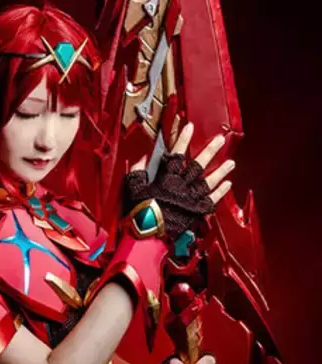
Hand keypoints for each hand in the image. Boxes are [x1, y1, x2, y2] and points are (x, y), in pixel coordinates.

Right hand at [124, 122, 234, 240]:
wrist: (149, 236)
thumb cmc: (139, 212)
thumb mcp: (133, 188)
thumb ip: (137, 172)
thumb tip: (142, 158)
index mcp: (166, 179)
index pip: (176, 154)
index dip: (183, 139)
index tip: (190, 127)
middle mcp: (181, 186)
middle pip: (197, 165)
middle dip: (210, 151)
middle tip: (220, 140)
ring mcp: (191, 199)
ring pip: (208, 181)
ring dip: (221, 171)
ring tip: (231, 162)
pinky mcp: (196, 212)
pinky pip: (211, 200)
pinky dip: (220, 192)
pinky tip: (228, 184)